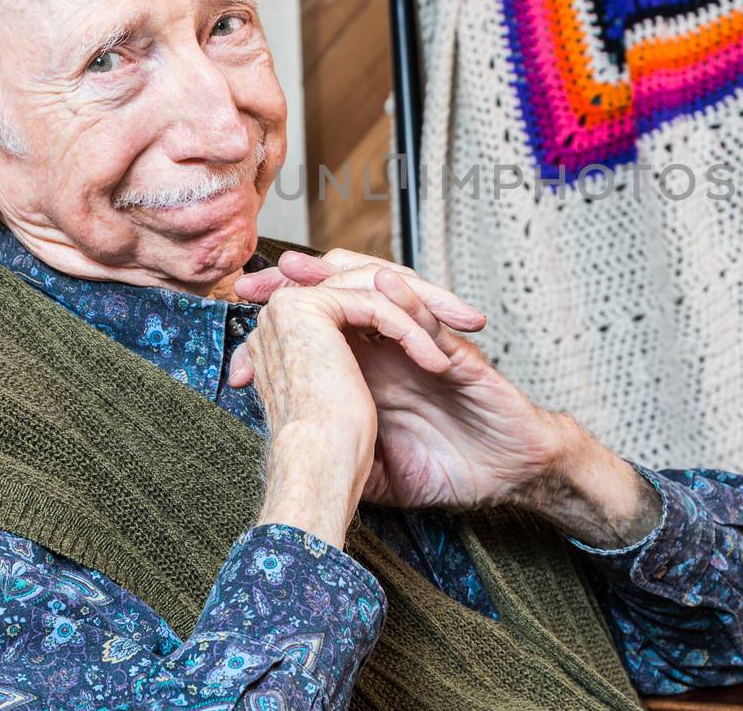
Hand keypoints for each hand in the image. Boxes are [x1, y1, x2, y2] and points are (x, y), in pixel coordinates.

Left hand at [232, 250, 661, 545]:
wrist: (505, 475)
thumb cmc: (447, 464)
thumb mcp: (378, 468)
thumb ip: (342, 451)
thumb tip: (291, 458)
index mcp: (369, 365)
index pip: (322, 324)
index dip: (283, 313)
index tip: (238, 313)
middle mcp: (393, 347)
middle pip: (344, 295)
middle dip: (299, 283)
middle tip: (255, 281)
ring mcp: (426, 346)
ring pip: (385, 294)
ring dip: (345, 277)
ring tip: (305, 268)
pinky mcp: (459, 357)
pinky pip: (433, 323)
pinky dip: (411, 303)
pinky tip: (385, 288)